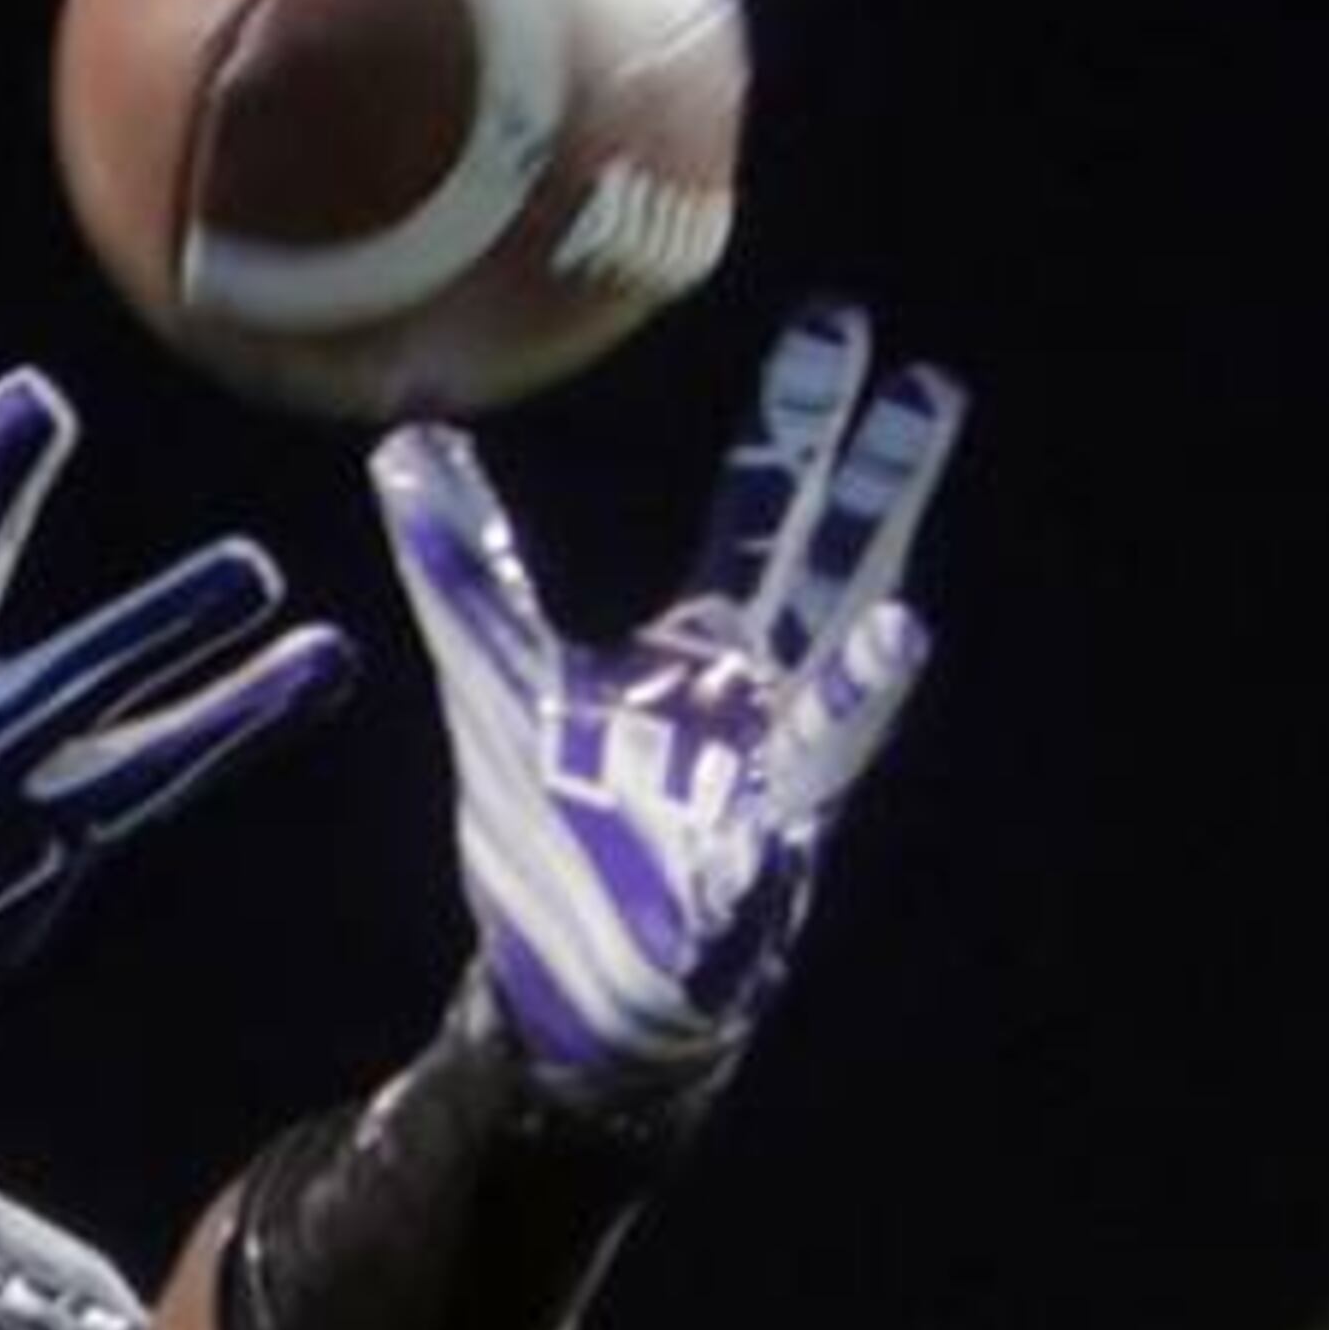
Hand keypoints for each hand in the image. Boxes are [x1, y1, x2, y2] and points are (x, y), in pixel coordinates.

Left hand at [373, 299, 964, 1110]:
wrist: (578, 1004)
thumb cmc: (557, 843)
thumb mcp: (499, 687)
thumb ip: (469, 572)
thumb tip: (402, 443)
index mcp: (708, 651)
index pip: (767, 512)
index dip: (801, 426)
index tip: (845, 325)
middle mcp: (756, 708)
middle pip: (829, 580)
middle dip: (869, 495)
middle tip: (926, 381)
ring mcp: (758, 796)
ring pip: (827, 720)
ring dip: (857, 685)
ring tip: (895, 628)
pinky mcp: (731, 892)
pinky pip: (765, 855)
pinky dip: (767, 854)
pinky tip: (779, 839)